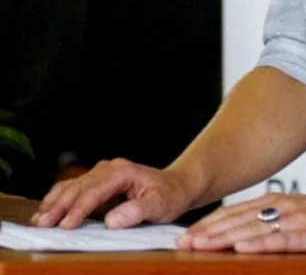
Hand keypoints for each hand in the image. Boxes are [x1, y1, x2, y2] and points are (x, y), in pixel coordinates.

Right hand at [31, 158, 193, 230]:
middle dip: (60, 206)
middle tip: (43, 225)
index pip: (96, 190)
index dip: (79, 208)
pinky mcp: (99, 183)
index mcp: (123, 172)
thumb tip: (111, 220)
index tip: (66, 226)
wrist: (176, 186)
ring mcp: (103, 174)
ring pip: (73, 186)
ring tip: (40, 220)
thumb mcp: (160, 205)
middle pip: (79, 186)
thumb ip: (137, 211)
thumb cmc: (169, 195)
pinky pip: (76, 189)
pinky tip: (48, 211)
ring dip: (55, 202)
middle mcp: (110, 169)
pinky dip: (60, 199)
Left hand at [177, 191, 305, 253]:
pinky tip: (242, 248)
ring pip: (253, 228)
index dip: (208, 224)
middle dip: (208, 232)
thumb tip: (239, 237)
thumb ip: (269, 224)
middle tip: (182, 242)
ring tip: (201, 245)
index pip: (233, 212)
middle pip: (237, 219)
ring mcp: (296, 218)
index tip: (184, 235)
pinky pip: (281, 239)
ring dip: (225, 237)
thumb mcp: (295, 217)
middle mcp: (281, 206)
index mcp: (275, 202)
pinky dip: (260, 243)